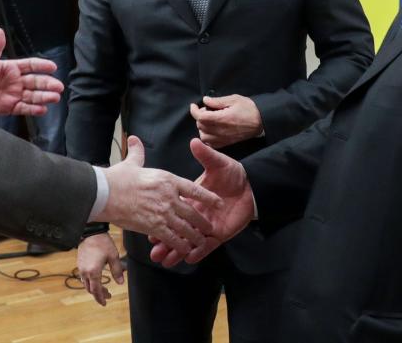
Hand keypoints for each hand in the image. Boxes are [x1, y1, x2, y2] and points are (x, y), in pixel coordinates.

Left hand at [0, 28, 62, 115]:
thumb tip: (0, 32)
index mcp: (9, 67)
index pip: (30, 65)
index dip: (41, 66)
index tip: (52, 67)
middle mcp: (14, 81)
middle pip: (35, 82)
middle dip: (47, 84)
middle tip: (58, 86)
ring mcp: (12, 94)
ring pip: (32, 96)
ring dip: (44, 97)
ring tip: (54, 98)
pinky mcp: (7, 108)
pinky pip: (23, 109)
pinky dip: (33, 110)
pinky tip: (42, 109)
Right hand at [77, 233, 123, 305]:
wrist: (90, 232)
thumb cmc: (103, 243)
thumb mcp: (113, 256)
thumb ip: (117, 271)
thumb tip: (121, 283)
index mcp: (94, 272)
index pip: (96, 290)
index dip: (101, 298)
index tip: (105, 303)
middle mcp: (85, 272)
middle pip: (90, 289)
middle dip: (99, 294)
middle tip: (108, 296)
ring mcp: (81, 268)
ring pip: (86, 284)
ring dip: (94, 288)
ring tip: (103, 289)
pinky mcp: (79, 263)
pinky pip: (83, 277)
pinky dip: (90, 282)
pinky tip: (95, 279)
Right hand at [92, 136, 219, 252]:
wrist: (104, 193)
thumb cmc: (117, 178)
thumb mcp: (131, 162)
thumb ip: (137, 152)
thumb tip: (134, 139)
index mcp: (167, 179)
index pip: (194, 189)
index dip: (208, 197)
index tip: (218, 202)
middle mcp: (169, 196)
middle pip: (193, 211)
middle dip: (202, 221)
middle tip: (209, 227)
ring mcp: (163, 212)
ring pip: (185, 227)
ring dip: (195, 236)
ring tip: (201, 242)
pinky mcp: (154, 226)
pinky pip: (172, 238)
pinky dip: (180, 245)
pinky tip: (185, 250)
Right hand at [149, 138, 254, 266]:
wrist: (252, 186)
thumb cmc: (232, 173)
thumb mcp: (216, 162)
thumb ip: (205, 155)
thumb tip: (195, 141)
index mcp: (191, 198)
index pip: (173, 210)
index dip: (161, 218)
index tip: (149, 226)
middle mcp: (196, 213)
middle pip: (177, 229)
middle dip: (164, 242)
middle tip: (152, 251)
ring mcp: (207, 225)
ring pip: (188, 241)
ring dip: (177, 251)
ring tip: (163, 260)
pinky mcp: (219, 234)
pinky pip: (207, 246)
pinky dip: (198, 253)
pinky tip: (188, 259)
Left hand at [190, 94, 263, 147]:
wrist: (261, 122)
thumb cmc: (249, 109)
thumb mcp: (234, 99)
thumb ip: (217, 101)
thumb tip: (205, 100)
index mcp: (222, 118)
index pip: (200, 117)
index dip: (194, 111)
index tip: (194, 106)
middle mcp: (221, 130)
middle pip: (200, 126)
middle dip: (200, 117)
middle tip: (207, 110)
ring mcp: (223, 139)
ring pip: (203, 136)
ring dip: (203, 127)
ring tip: (210, 120)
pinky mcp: (226, 143)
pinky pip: (210, 143)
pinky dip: (208, 136)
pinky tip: (213, 129)